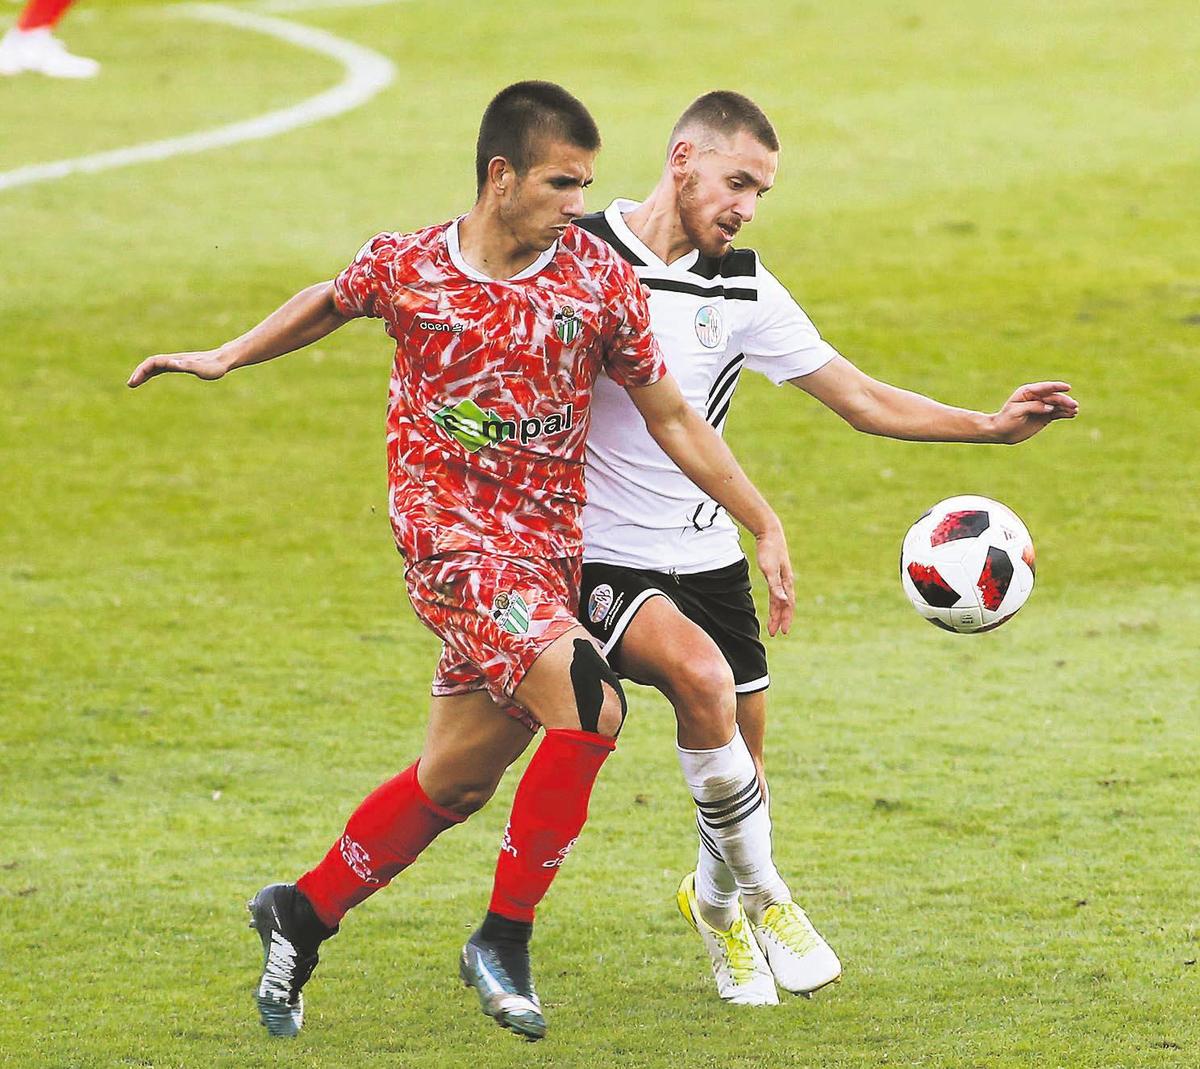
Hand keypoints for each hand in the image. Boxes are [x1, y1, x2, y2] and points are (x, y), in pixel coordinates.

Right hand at [127, 350, 227, 387]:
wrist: (223, 359)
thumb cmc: (215, 367)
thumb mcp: (202, 368)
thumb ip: (188, 366)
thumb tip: (171, 363)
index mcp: (176, 360)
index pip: (153, 362)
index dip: (142, 371)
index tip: (134, 381)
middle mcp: (174, 359)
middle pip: (151, 363)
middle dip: (139, 373)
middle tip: (130, 385)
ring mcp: (176, 362)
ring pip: (154, 365)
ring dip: (143, 373)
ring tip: (134, 383)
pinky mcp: (180, 365)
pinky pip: (161, 368)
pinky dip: (151, 373)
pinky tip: (148, 378)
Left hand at [754, 522, 794, 636]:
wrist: (770, 533)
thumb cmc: (769, 550)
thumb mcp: (770, 569)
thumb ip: (775, 586)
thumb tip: (782, 600)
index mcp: (787, 582)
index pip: (788, 605)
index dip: (785, 619)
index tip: (782, 632)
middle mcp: (786, 582)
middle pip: (785, 605)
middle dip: (780, 619)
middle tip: (774, 633)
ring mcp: (782, 577)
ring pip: (780, 599)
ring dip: (777, 612)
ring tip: (772, 624)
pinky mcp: (776, 573)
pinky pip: (777, 591)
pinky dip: (776, 601)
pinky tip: (774, 604)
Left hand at [991, 381, 1077, 442]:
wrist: (1001, 432)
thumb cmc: (1005, 420)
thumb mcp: (1017, 412)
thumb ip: (1033, 407)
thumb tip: (1050, 407)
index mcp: (1028, 392)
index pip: (1045, 388)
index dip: (1056, 387)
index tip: (1067, 387)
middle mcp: (1036, 398)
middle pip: (1054, 397)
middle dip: (1064, 401)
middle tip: (1073, 406)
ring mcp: (1042, 407)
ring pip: (1057, 405)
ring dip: (1067, 407)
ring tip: (1074, 411)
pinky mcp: (1044, 416)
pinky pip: (1057, 413)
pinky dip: (1065, 414)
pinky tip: (1072, 415)